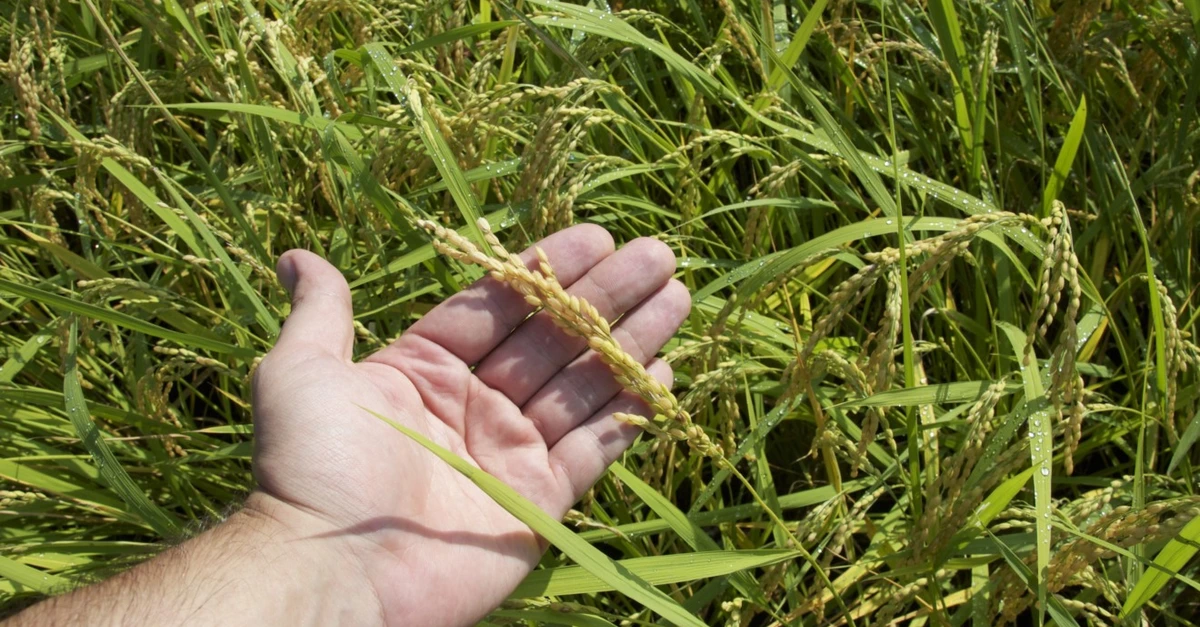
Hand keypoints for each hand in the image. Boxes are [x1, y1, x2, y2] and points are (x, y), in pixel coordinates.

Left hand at [250, 224, 689, 625]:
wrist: (334, 570)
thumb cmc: (312, 465)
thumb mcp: (302, 374)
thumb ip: (322, 312)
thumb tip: (296, 256)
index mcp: (424, 369)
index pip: (499, 305)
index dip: (547, 269)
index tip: (598, 236)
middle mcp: (473, 406)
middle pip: (551, 338)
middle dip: (606, 296)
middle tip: (657, 256)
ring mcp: (509, 454)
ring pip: (583, 385)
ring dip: (630, 341)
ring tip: (678, 296)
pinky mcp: (538, 502)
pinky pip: (594, 448)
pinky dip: (629, 412)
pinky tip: (664, 372)